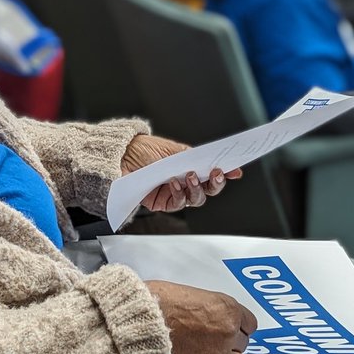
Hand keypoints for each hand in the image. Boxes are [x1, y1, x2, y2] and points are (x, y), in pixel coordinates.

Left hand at [121, 133, 241, 213]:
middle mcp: (184, 180)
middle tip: (216, 174)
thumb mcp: (172, 150)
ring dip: (196, 188)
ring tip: (189, 176)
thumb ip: (193, 157)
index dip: (225, 172)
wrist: (119, 157)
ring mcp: (175, 192)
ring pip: (196, 198)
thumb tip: (215, 159)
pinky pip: (178, 204)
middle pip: (209, 189)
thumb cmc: (142, 150)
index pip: (212, 171)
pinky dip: (179, 194)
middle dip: (216, 183)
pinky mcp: (163, 203)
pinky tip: (174, 184)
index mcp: (189, 165)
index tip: (235, 170)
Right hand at [146, 280, 256, 353]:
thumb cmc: (162, 302)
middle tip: (216, 338)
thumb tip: (220, 319)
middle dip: (231, 341)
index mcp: (228, 309)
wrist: (144, 321)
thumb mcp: (198, 295)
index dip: (238, 325)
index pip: (250, 323)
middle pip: (243, 343)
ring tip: (215, 353)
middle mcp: (228, 332)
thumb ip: (216, 309)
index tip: (233, 328)